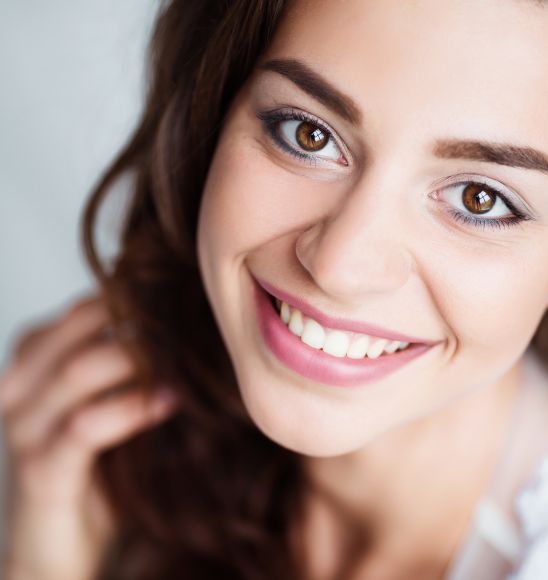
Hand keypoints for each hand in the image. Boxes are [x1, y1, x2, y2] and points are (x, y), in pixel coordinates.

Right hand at [0, 295, 179, 579]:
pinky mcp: (40, 471)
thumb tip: (191, 325)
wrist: (58, 550)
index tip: (188, 297)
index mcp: (34, 362)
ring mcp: (24, 428)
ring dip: (140, 360)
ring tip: (188, 358)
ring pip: (79, 369)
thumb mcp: (111, 407)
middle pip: (79, 327)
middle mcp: (20, 387)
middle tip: (194, 322)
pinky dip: (131, 409)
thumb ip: (129, 367)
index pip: (83, 308)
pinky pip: (86, 426)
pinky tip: (170, 402)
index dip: (136, 298)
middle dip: (140, 321)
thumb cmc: (96, 469)